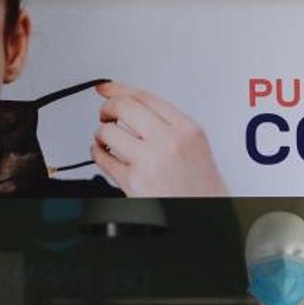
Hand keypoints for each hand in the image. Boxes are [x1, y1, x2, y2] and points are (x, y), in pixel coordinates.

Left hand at [91, 81, 228, 196]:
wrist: (206, 216)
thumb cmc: (202, 190)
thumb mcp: (195, 148)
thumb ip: (169, 128)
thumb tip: (136, 112)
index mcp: (187, 129)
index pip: (145, 97)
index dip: (119, 88)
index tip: (107, 87)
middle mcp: (169, 141)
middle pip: (124, 107)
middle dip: (107, 108)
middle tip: (105, 114)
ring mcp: (150, 161)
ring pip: (109, 132)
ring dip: (101, 133)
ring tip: (105, 139)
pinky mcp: (134, 182)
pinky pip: (104, 159)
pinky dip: (97, 154)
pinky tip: (102, 154)